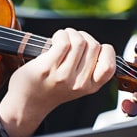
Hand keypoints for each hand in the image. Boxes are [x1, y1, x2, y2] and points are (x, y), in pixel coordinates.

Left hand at [0, 28, 115, 136]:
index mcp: (90, 87)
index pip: (109, 66)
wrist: (27, 103)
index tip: (92, 46)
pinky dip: (61, 34)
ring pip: (79, 41)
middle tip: (72, 38)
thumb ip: (89, 71)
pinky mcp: (47, 68)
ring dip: (70, 33)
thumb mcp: (77, 86)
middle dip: (83, 36)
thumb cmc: (51, 89)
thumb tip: (95, 45)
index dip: (105, 50)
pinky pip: (63, 42)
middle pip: (94, 47)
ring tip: (63, 37)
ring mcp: (63, 76)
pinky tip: (55, 39)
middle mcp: (79, 83)